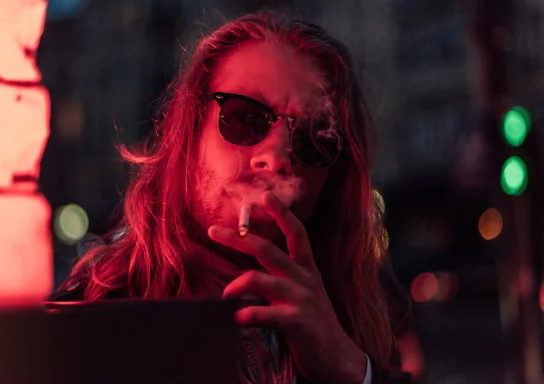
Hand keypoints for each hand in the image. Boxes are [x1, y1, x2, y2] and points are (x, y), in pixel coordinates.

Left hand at [208, 191, 366, 383]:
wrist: (338, 357)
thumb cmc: (314, 323)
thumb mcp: (305, 293)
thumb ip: (282, 280)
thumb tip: (249, 275)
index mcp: (306, 269)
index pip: (297, 233)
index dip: (282, 213)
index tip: (266, 195)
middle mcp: (303, 279)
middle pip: (267, 250)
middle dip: (237, 238)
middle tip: (213, 231)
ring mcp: (300, 299)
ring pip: (258, 280)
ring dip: (234, 286)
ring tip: (224, 297)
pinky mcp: (295, 322)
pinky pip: (262, 313)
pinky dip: (245, 315)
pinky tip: (237, 319)